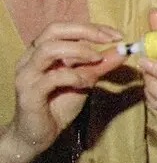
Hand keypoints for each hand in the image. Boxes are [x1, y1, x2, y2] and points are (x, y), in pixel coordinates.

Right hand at [10, 22, 122, 156]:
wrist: (39, 134)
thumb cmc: (58, 105)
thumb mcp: (85, 80)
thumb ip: (101, 65)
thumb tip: (123, 50)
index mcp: (41, 51)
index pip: (65, 28)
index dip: (92, 28)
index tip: (117, 35)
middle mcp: (30, 58)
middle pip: (54, 30)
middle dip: (85, 31)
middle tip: (109, 40)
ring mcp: (27, 75)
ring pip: (48, 49)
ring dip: (78, 51)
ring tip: (97, 60)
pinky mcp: (28, 94)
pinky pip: (51, 77)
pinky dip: (73, 76)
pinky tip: (86, 82)